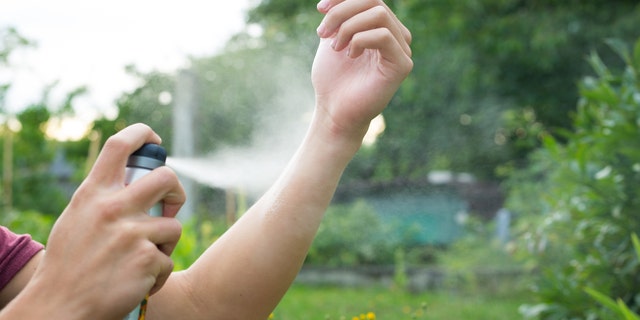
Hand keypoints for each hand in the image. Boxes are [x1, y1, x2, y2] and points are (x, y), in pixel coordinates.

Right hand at [29, 124, 184, 318]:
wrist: (59, 307)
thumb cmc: (69, 264)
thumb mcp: (77, 218)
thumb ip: (103, 198)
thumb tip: (133, 180)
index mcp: (93, 194)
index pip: (120, 146)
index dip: (142, 134)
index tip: (154, 140)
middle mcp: (112, 208)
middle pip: (167, 178)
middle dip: (177, 193)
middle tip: (171, 208)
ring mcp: (131, 233)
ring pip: (174, 226)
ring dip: (165, 244)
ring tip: (143, 259)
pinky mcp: (147, 259)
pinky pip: (168, 260)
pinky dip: (157, 274)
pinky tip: (137, 281)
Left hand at [313, 0, 412, 138]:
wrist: (334, 110)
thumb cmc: (333, 78)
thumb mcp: (332, 36)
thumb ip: (339, 14)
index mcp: (382, 28)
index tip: (320, 9)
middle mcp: (397, 36)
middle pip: (374, 2)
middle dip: (342, 12)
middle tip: (322, 33)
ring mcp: (402, 50)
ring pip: (379, 15)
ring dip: (348, 26)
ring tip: (335, 47)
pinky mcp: (402, 65)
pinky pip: (383, 36)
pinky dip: (359, 40)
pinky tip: (349, 55)